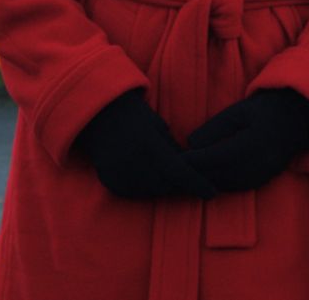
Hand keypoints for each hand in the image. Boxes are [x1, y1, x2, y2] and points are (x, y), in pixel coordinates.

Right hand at [75, 90, 214, 199]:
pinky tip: (139, 171)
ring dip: (158, 184)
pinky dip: (141, 187)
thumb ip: (171, 148)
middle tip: (176, 169)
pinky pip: (133, 193)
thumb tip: (188, 167)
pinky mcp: (109, 182)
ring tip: (155, 168)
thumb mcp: (157, 125)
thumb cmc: (133, 115)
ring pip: (150, 192)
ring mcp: (120, 174)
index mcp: (149, 145)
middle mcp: (134, 163)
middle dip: (175, 181)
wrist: (97, 114)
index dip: (197, 184)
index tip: (212, 193)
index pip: (179, 172)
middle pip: (166, 186)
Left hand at [183, 89, 308, 192]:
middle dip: (192, 175)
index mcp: (250, 145)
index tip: (172, 159)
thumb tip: (191, 143)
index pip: (213, 158)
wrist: (297, 121)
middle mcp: (255, 166)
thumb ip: (215, 127)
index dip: (192, 161)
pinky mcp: (259, 183)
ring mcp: (258, 178)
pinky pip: (232, 188)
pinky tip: (201, 179)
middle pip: (215, 177)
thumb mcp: (239, 111)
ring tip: (179, 177)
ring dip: (202, 182)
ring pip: (222, 186)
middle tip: (168, 172)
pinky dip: (215, 184)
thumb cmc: (265, 110)